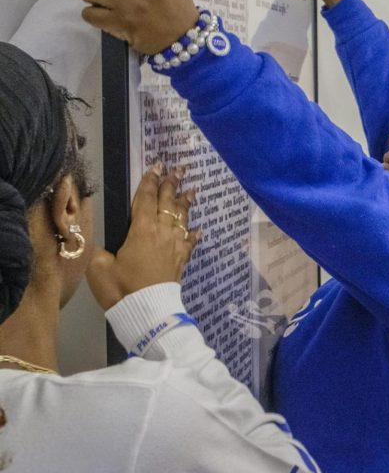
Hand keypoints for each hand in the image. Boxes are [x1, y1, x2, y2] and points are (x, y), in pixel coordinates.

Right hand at [87, 165, 200, 310]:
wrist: (146, 311)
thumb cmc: (121, 288)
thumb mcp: (98, 267)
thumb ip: (100, 250)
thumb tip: (102, 243)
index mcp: (142, 229)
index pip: (145, 198)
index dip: (150, 181)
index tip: (157, 165)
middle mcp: (162, 232)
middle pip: (168, 203)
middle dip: (172, 184)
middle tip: (180, 168)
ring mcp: (175, 246)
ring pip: (182, 219)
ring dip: (186, 203)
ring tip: (192, 190)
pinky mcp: (181, 260)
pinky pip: (190, 243)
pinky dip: (194, 234)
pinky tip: (199, 230)